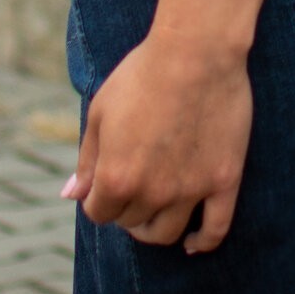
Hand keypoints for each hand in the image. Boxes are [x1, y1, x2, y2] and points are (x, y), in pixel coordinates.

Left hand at [60, 28, 252, 252]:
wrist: (196, 50)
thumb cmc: (142, 73)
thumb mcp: (100, 110)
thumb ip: (86, 159)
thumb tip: (71, 195)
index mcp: (116, 177)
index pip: (98, 213)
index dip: (99, 198)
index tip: (107, 182)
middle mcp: (152, 193)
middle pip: (132, 222)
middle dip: (126, 208)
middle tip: (134, 183)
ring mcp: (190, 190)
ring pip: (167, 234)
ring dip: (155, 228)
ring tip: (154, 212)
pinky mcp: (224, 181)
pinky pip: (215, 230)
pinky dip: (201, 243)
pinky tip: (192, 243)